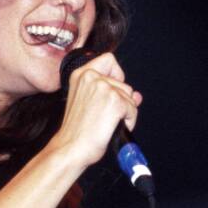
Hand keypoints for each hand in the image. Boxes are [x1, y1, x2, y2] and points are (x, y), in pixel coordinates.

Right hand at [46, 51, 141, 169]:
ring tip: (107, 123)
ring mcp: (104, 88)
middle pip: (124, 83)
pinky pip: (133, 109)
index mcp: (79, 75)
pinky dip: (128, 121)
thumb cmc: (76, 131)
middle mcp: (91, 77)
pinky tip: (112, 127)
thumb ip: (111, 94)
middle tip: (105, 115)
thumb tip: (136, 95)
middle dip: (121, 101)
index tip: (113, 88)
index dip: (116, 74)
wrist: (71, 148)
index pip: (108, 59)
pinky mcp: (115, 101)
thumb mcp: (89, 104)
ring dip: (125, 112)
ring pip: (130, 97)